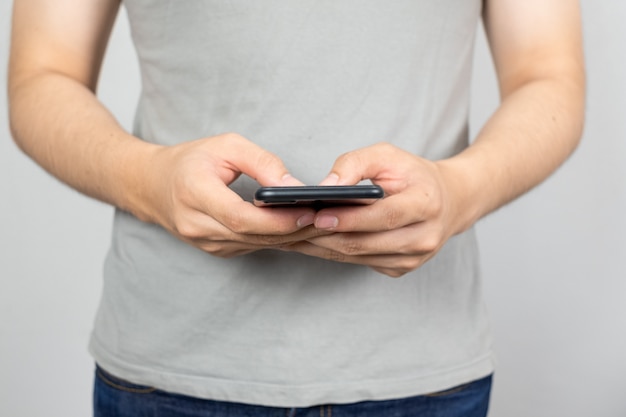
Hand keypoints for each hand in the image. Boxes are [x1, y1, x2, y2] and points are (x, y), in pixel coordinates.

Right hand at [140, 133, 319, 256]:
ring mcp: (205, 243)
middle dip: (294, 229)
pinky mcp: (215, 250)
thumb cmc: (190, 160)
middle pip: (253, 235)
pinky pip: (252, 247)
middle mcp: (196, 225)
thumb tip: (295, 185)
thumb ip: (262, 162)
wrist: (152, 186)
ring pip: (256, 245)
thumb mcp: (226, 145)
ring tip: (322, 223)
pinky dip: (277, 238)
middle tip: (328, 218)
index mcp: (194, 194)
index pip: (240, 217)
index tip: (310, 212)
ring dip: (290, 236)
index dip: (277, 219)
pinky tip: (300, 229)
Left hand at [284, 143, 468, 276]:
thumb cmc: (413, 174)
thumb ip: (355, 164)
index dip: (349, 218)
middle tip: (291, 228)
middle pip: (365, 242)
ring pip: (358, 257)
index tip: (318, 215)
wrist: (449, 201)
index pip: (383, 216)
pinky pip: (360, 262)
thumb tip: (324, 186)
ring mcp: (414, 258)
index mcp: (426, 204)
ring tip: (291, 236)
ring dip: (322, 248)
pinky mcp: (401, 268)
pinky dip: (333, 252)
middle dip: (325, 236)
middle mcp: (424, 237)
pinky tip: (311, 242)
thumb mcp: (388, 155)